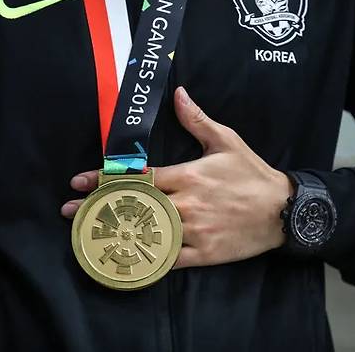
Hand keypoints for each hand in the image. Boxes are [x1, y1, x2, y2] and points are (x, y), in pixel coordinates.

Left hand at [62, 87, 293, 268]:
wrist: (284, 210)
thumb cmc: (252, 174)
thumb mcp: (227, 141)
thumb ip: (197, 119)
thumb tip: (178, 94)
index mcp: (188, 175)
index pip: (139, 177)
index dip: (106, 179)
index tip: (79, 182)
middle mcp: (186, 204)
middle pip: (135, 206)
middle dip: (99, 208)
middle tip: (69, 213)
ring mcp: (194, 232)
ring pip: (148, 234)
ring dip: (118, 234)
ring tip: (88, 237)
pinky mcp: (203, 254)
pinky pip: (169, 260)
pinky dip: (147, 260)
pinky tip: (125, 260)